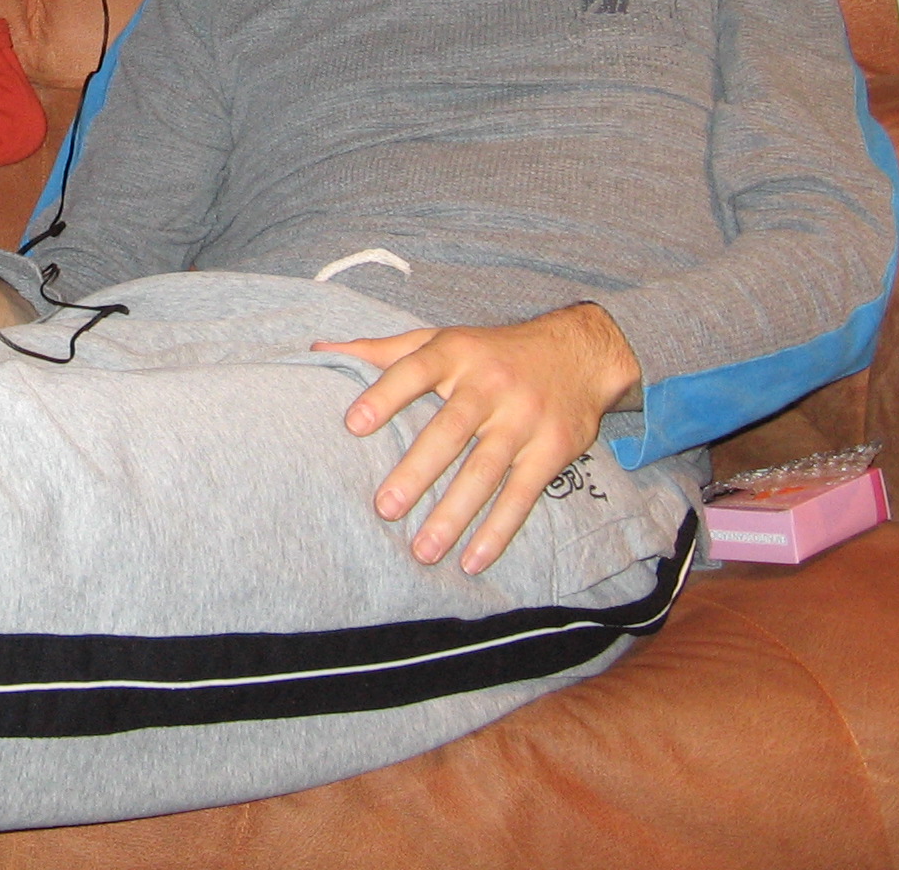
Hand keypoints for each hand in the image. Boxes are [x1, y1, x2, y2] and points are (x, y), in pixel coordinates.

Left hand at [313, 303, 641, 574]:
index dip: (385, 395)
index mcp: (455, 353)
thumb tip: (318, 351)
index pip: (414, 370)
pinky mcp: (552, 449)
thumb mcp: (442, 338)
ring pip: (485, 470)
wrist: (580, 352)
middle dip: (418, 471)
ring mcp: (523, 418)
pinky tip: (473, 560)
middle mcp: (489, 384)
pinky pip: (522, 494)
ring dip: (454, 514)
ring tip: (423, 551)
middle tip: (385, 509)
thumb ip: (383, 351)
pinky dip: (498, 530)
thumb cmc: (492, 351)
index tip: (353, 424)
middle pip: (450, 430)